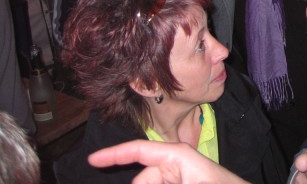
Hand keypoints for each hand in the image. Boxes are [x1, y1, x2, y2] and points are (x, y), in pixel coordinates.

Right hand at [88, 140, 249, 183]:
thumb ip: (156, 179)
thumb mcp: (191, 180)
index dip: (114, 154)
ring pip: (149, 183)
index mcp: (177, 156)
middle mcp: (175, 166)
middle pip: (143, 179)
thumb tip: (139, 181)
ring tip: (163, 179)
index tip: (92, 159)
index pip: (140, 150)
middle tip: (156, 179)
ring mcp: (177, 178)